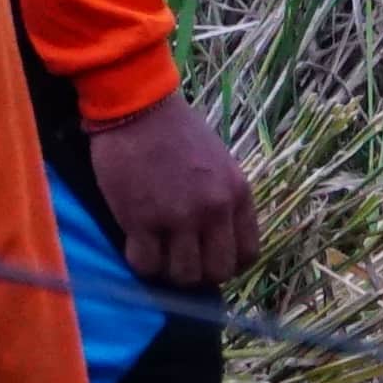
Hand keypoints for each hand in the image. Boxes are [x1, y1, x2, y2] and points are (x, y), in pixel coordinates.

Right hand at [81, 90, 258, 289]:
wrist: (138, 106)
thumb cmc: (176, 130)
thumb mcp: (219, 163)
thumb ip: (223, 199)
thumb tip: (216, 239)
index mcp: (238, 193)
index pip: (248, 255)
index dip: (226, 264)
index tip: (207, 257)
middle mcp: (214, 209)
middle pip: (216, 273)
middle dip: (197, 274)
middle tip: (178, 259)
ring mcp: (179, 217)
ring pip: (182, 276)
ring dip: (167, 270)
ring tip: (156, 251)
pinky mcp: (142, 220)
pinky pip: (146, 264)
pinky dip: (140, 261)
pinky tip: (135, 242)